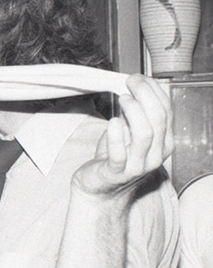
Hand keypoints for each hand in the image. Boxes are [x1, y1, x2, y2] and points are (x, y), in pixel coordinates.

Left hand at [73, 74, 172, 198]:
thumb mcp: (129, 133)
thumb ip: (135, 115)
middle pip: (159, 119)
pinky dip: (116, 136)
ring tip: (122, 99)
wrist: (99, 189)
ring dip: (134, 111)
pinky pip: (120, 155)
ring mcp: (138, 166)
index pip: (167, 111)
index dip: (154, 91)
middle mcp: (156, 155)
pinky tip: (112, 122)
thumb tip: (134, 87)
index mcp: (163, 143)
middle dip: (146, 95)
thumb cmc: (113, 157)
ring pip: (145, 134)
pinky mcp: (117, 173)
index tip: (139, 78)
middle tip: (130, 82)